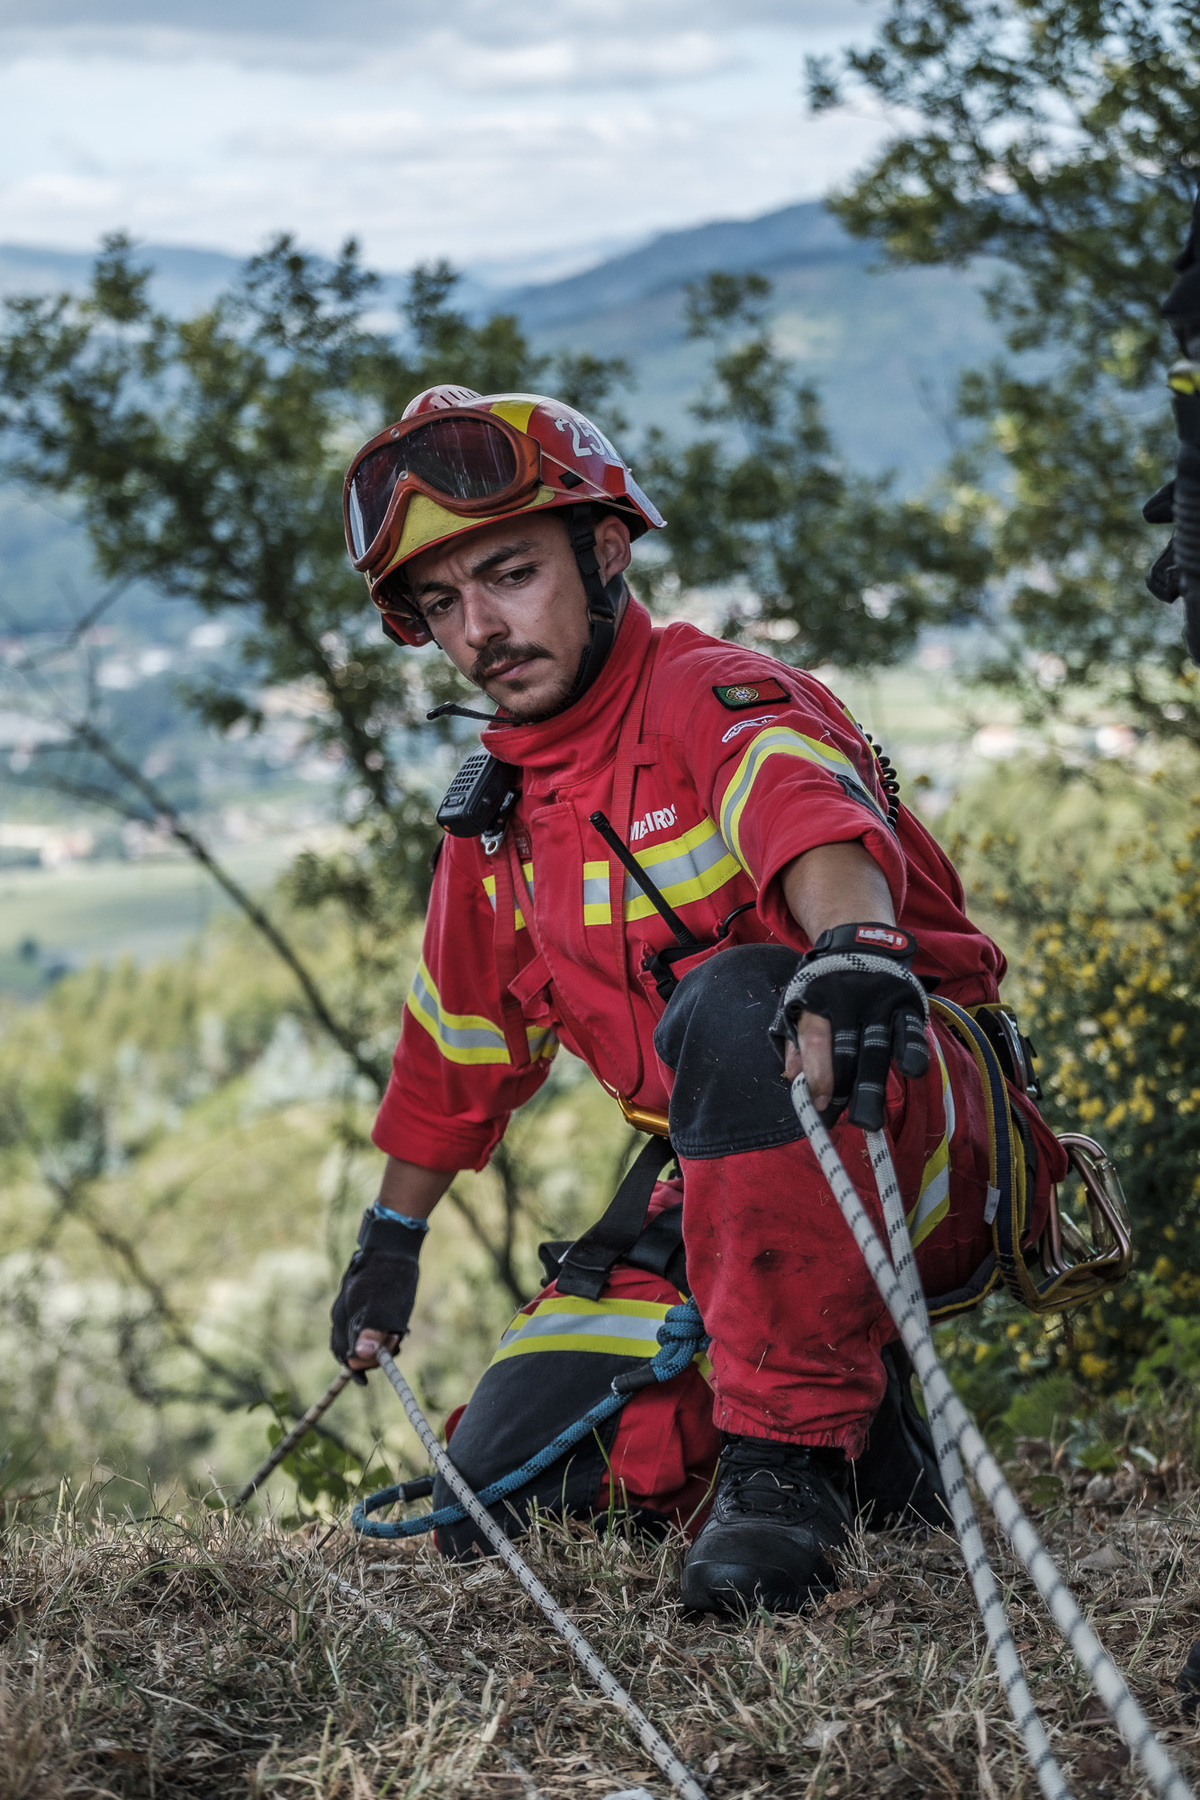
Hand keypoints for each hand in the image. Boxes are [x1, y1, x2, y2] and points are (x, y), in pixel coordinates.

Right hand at [330, 1210, 424, 1378]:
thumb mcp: (386, 1305)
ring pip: (355, 1336)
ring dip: (375, 1344)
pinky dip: (375, 1331)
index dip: (363, 1364)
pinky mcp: (357, 1299)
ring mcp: (348, 1305)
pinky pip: (360, 1324)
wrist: (391, 1244)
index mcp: (344, 1317)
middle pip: (348, 1348)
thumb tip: (360, 1356)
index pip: (346, 1354)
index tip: (384, 1362)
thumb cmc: (390, 1274)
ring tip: (397, 1338)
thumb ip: (373, 1330)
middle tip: (394, 1348)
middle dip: (370, 1356)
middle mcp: (341, 1313)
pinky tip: (393, 1326)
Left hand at [774, 923, 928, 1131]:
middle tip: (846, 1124)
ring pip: (878, 1048)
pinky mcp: (907, 1000)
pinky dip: (911, 1050)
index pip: (816, 1042)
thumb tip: (792, 1078)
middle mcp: (849, 1000)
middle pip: (848, 1053)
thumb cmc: (825, 985)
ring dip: (873, 1086)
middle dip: (846, 1092)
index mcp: (817, 1000)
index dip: (817, 1077)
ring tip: (871, 1122)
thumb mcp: (800, 1002)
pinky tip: (911, 1072)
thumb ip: (794, 1041)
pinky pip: (910, 1030)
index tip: (819, 1106)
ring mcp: (880, 1000)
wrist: (861, 940)